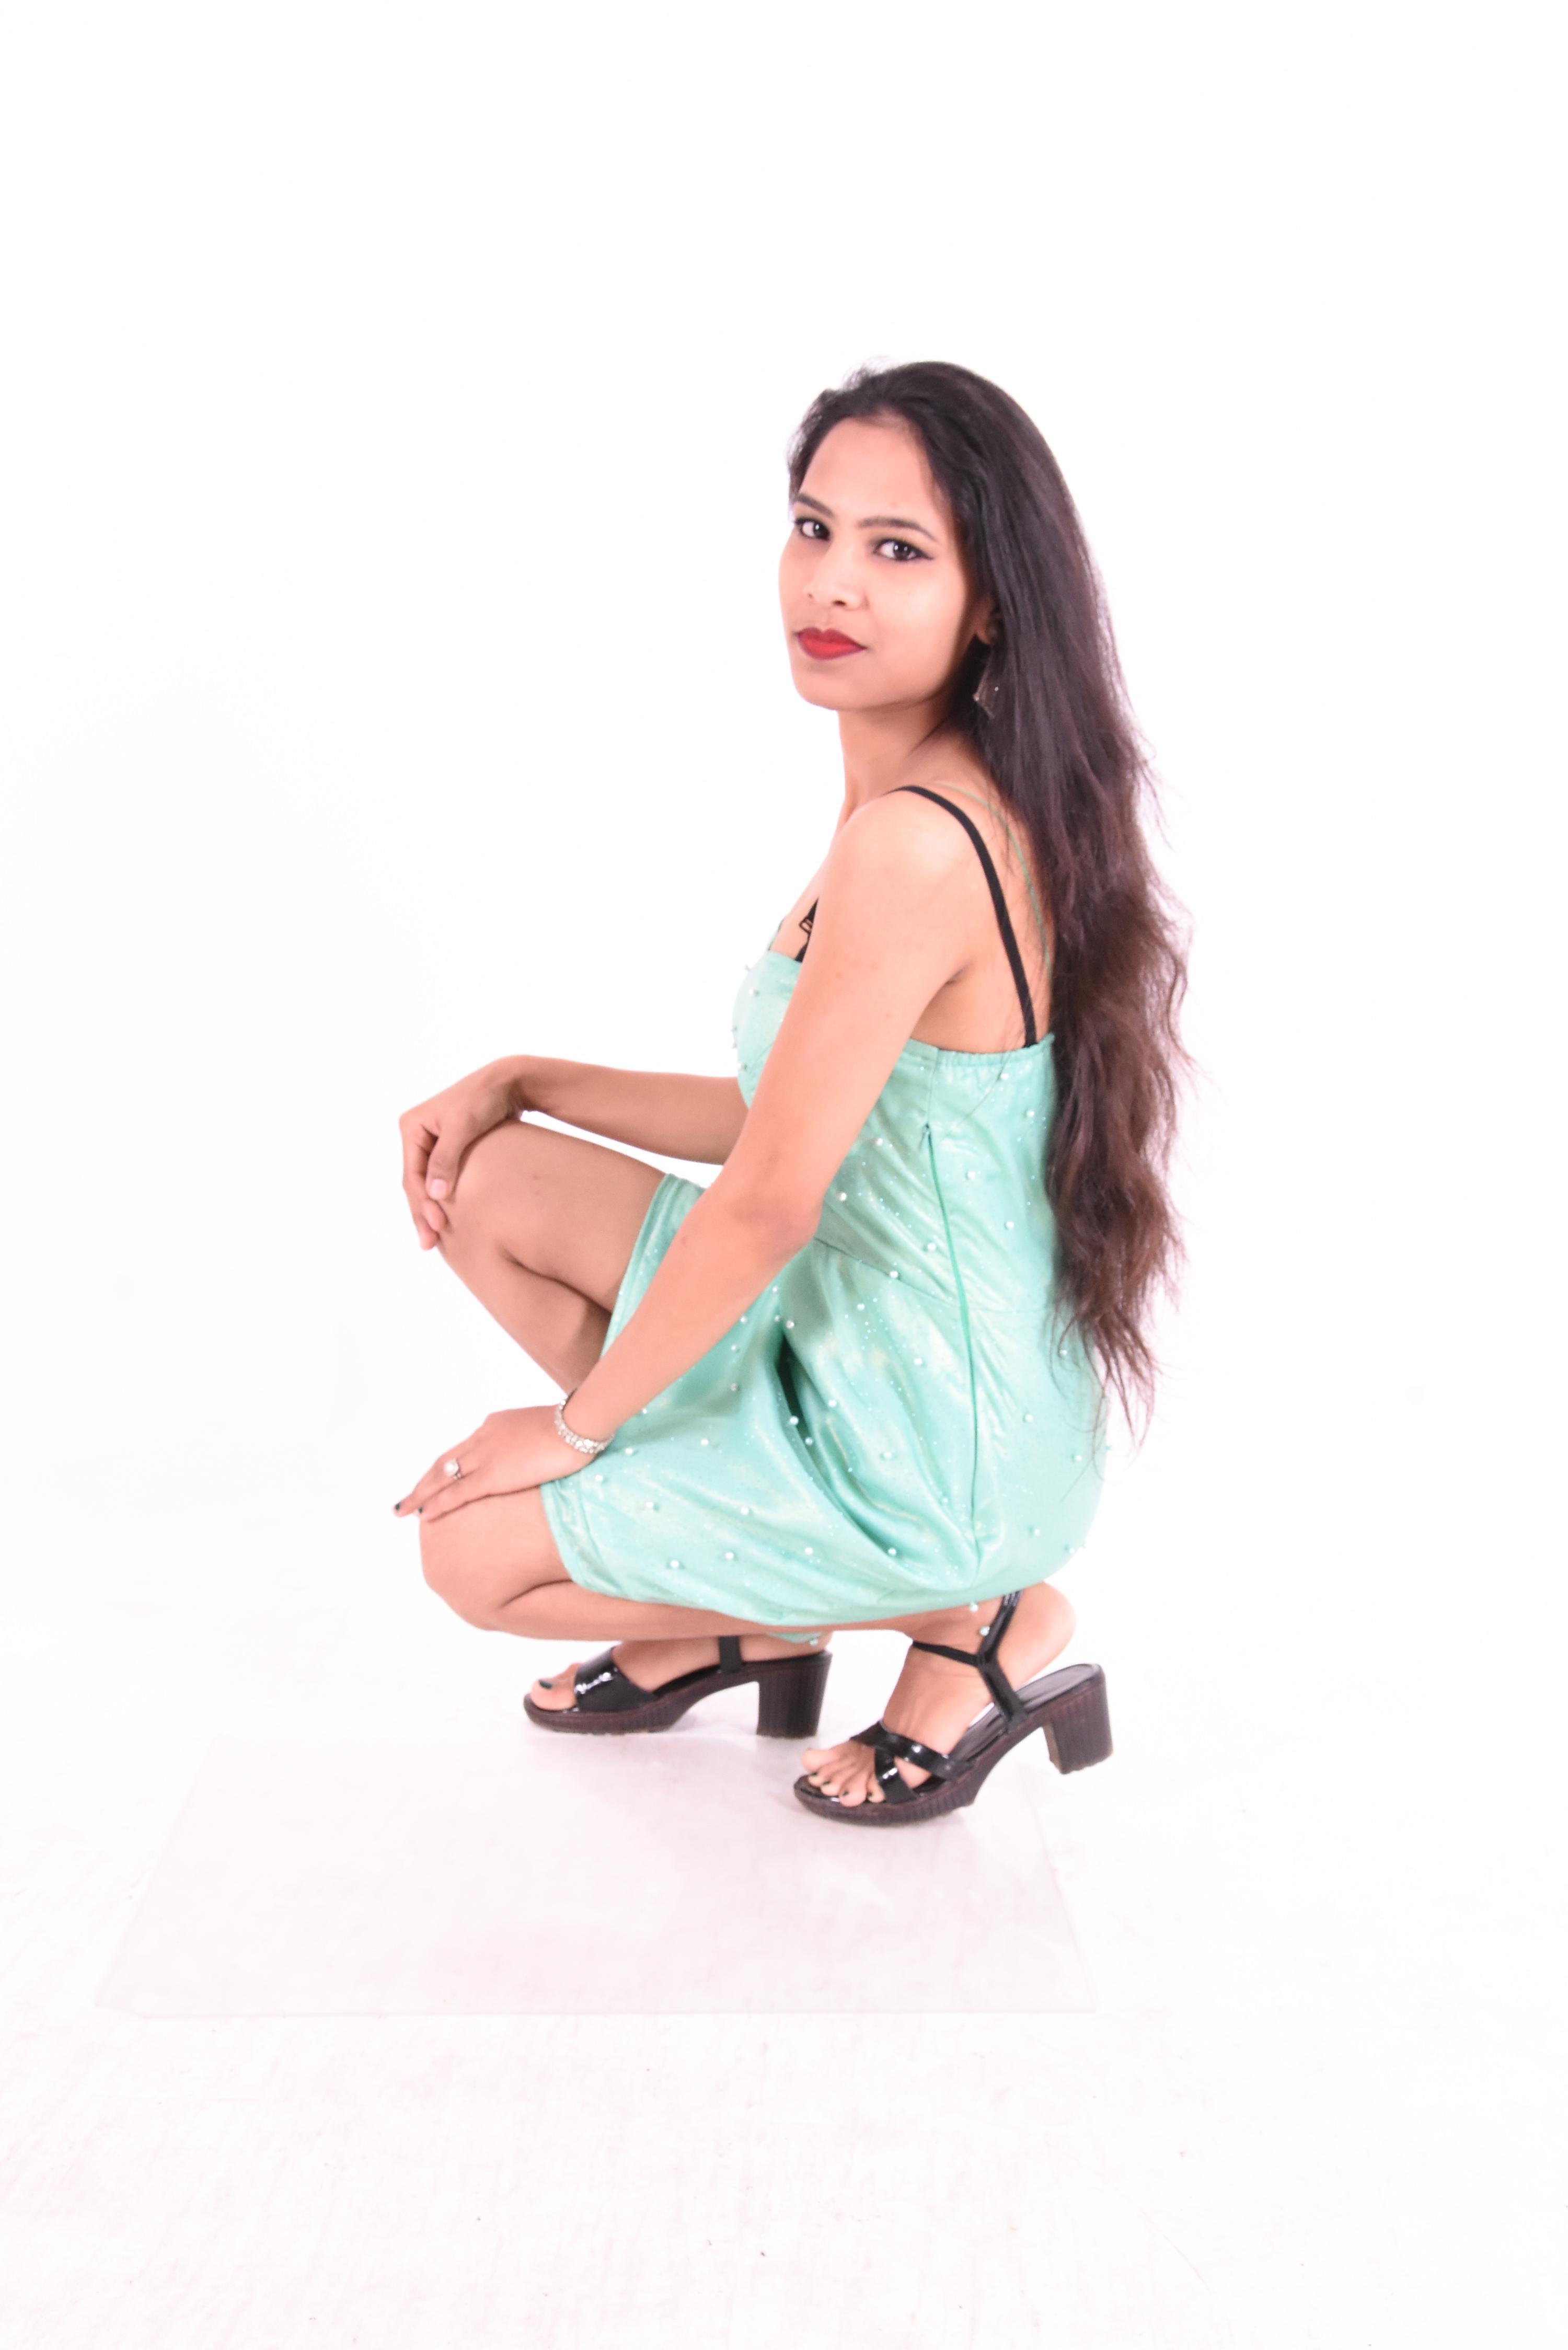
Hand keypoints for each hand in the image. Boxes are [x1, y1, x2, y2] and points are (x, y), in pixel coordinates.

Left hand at [393, 1405, 594, 1521]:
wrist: (579, 1423)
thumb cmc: (574, 1427)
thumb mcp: (544, 1431)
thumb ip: (530, 1442)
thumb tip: (535, 1453)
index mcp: (494, 1425)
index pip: (462, 1449)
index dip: (445, 1466)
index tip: (433, 1479)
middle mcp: (483, 1438)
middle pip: (443, 1462)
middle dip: (423, 1482)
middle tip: (406, 1499)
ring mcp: (486, 1456)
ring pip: (442, 1477)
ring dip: (421, 1494)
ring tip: (403, 1510)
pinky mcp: (494, 1475)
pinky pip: (457, 1492)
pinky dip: (437, 1503)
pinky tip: (424, 1515)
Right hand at [398, 1059, 528, 1247]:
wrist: (511, 1083)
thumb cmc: (485, 1099)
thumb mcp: (463, 1125)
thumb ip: (446, 1158)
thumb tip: (434, 1194)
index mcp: (411, 1126)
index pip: (413, 1173)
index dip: (422, 1203)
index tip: (437, 1226)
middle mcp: (417, 1135)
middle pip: (416, 1182)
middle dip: (422, 1213)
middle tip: (428, 1244)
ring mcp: (431, 1143)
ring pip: (427, 1184)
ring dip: (430, 1211)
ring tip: (435, 1241)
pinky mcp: (449, 1150)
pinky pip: (441, 1180)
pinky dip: (443, 1201)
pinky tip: (449, 1221)